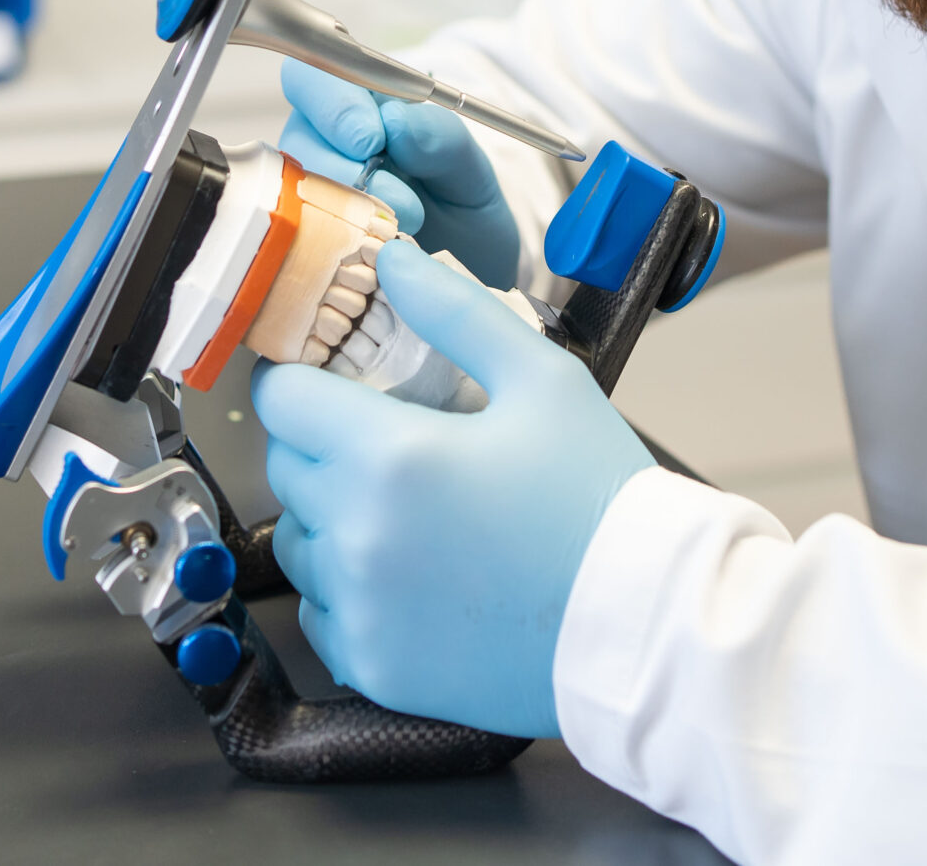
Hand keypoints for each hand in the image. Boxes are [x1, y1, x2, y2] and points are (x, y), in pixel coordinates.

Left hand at [252, 239, 654, 737]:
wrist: (644, 626)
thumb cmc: (601, 500)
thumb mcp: (543, 379)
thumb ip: (454, 310)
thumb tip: (391, 261)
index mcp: (390, 458)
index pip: (282, 400)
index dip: (303, 378)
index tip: (334, 381)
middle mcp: (357, 537)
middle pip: (285, 467)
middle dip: (324, 443)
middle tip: (391, 440)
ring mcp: (359, 610)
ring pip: (296, 541)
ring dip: (330, 517)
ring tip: (407, 510)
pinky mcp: (371, 666)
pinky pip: (320, 612)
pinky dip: (348, 588)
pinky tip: (413, 571)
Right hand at [278, 58, 521, 288]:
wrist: (471, 270)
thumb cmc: (464, 206)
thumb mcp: (470, 169)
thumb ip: (440, 137)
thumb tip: (394, 120)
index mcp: (358, 104)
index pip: (313, 75)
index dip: (331, 102)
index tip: (369, 139)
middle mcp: (322, 144)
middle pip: (297, 137)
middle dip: (340, 167)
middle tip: (393, 197)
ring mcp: (309, 194)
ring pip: (295, 190)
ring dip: (347, 210)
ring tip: (404, 226)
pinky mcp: (306, 242)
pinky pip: (298, 239)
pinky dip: (337, 248)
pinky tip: (376, 254)